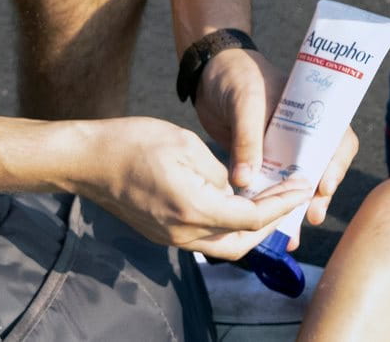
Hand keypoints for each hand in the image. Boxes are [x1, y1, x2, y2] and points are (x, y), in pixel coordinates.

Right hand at [64, 116, 310, 259]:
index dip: (282, 204)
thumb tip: (240, 188)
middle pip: (242, 243)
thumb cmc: (133, 142)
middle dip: (271, 224)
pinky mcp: (162, 234)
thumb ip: (221, 172)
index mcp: (193, 207)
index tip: (302, 187)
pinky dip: (227, 225)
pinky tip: (237, 201)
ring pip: (223, 246)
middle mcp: (183, 232)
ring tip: (269, 200)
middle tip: (290, 197)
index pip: (251, 218)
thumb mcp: (187, 145)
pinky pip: (204, 238)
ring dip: (249, 227)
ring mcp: (170, 238)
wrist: (87, 160)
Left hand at [193, 48, 357, 224]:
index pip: (337, 141)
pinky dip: (270, 206)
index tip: (323, 185)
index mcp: (312, 113)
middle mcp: (302, 134)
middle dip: (318, 196)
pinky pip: (271, 187)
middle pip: (320, 169)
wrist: (209, 72)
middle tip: (312, 217)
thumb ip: (247, 139)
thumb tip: (245, 181)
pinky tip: (266, 228)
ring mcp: (283, 149)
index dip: (335, 165)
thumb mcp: (246, 102)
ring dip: (295, 209)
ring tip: (291, 236)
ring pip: (296, 184)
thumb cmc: (236, 75)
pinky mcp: (262, 160)